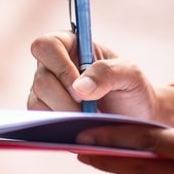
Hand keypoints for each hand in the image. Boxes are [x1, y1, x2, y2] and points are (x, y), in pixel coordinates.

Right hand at [27, 31, 173, 127]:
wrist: (137, 118)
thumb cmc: (133, 89)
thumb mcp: (130, 74)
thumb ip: (108, 72)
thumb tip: (78, 88)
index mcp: (70, 45)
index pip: (46, 46)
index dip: (59, 67)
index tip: (80, 89)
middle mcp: (52, 66)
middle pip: (41, 80)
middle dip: (66, 100)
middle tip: (90, 112)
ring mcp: (46, 91)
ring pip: (36, 103)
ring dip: (64, 116)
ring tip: (90, 120)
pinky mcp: (45, 113)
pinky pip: (40, 121)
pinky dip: (59, 127)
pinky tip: (79, 128)